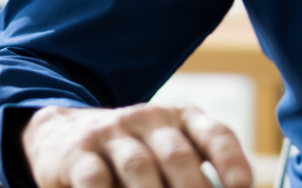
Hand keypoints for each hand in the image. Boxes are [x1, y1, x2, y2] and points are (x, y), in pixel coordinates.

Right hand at [22, 103, 253, 187]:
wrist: (60, 135)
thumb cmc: (129, 155)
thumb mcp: (163, 156)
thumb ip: (190, 176)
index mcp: (180, 120)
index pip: (213, 133)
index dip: (230, 159)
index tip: (241, 185)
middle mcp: (148, 120)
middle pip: (177, 153)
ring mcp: (110, 133)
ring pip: (138, 164)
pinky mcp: (76, 153)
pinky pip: (94, 177)